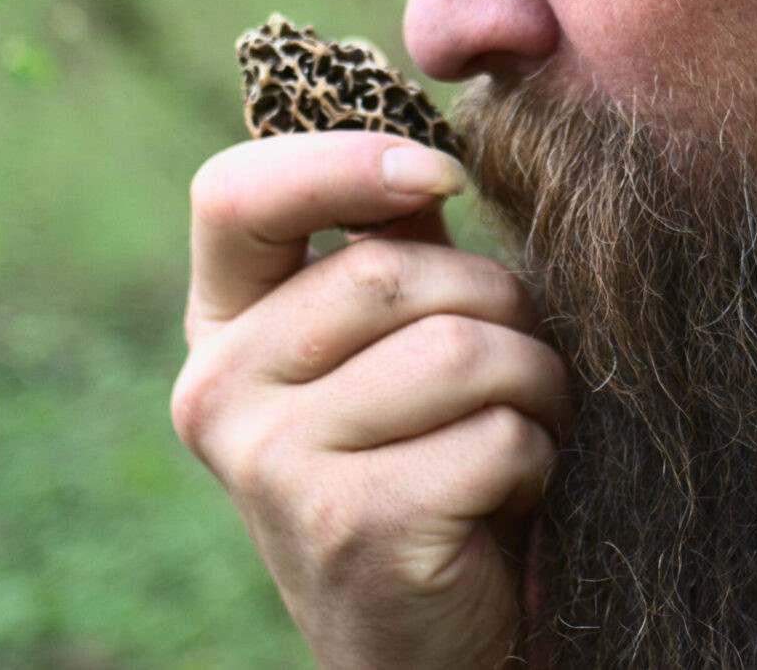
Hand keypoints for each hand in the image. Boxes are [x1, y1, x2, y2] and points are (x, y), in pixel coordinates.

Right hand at [172, 132, 567, 668]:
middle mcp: (219, 392)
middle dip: (502, 307)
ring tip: (522, 430)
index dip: (343, 161)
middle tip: (519, 368)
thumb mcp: (395, 353)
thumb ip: (397, 250)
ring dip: (535, 386)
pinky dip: (537, 458)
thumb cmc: (428, 466)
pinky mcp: (349, 523)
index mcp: (225, 331)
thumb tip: (435, 138)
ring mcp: (273, 464)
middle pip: (395, 269)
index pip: (234, 194)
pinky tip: (509, 497)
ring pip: (463, 348)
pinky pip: (496, 434)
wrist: (426, 640)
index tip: (442, 178)